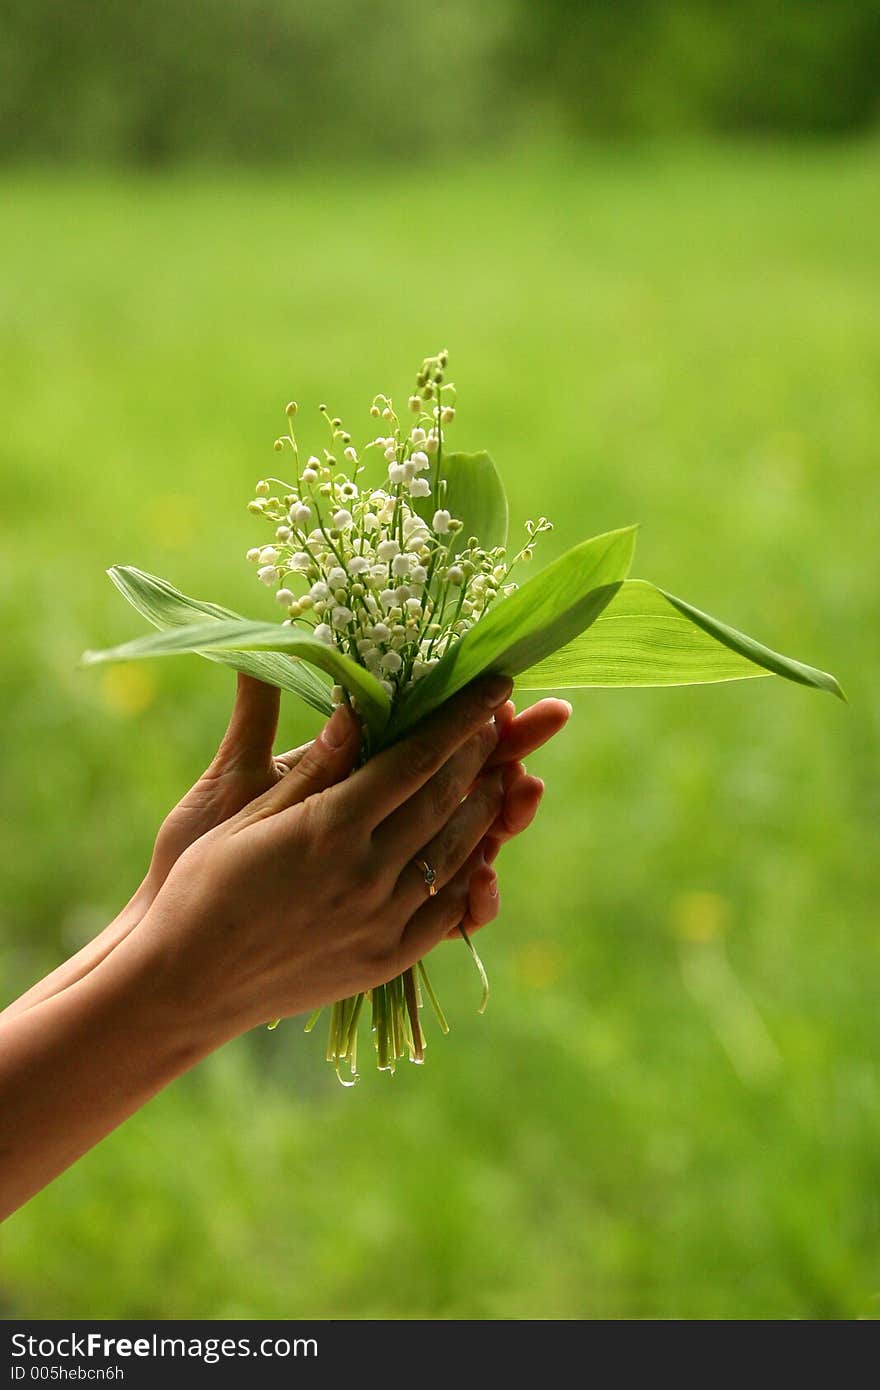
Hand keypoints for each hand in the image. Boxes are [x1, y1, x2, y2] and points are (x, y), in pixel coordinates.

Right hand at [131, 676, 569, 1036]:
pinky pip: (445, 914)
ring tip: (506, 781)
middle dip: (481, 756)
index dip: (461, 718)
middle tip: (504, 725)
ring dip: (485, 813)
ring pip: (453, 855)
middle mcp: (366, 873)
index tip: (496, 686)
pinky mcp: (385, 960)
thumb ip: (313, 769)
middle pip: (444, 800)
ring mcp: (381, 921)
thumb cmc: (204, 886)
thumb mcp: (247, 815)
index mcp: (331, 828)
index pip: (416, 758)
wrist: (188, 985)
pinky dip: (469, 880)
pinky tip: (479, 858)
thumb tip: (356, 712)